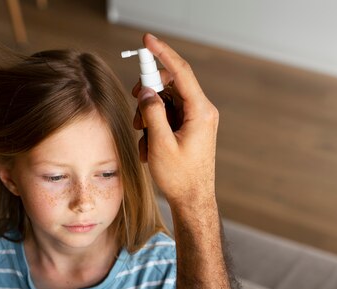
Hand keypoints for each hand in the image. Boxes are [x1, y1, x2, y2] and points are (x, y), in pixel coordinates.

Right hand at [132, 33, 218, 208]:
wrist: (192, 199)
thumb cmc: (180, 177)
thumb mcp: (161, 144)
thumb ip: (152, 113)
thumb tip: (146, 91)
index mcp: (200, 111)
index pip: (181, 72)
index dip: (162, 53)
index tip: (147, 40)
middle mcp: (201, 111)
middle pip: (170, 84)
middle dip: (148, 93)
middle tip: (134, 102)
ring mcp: (196, 119)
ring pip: (166, 101)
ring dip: (148, 115)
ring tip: (143, 139)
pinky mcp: (189, 128)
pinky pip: (167, 116)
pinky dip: (154, 126)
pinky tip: (150, 147)